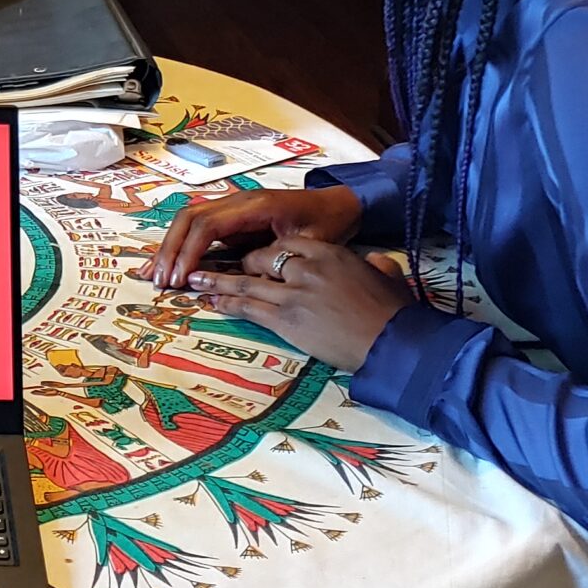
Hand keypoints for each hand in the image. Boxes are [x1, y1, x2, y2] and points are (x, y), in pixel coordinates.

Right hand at [140, 184, 361, 288]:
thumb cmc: (325, 224)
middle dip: (170, 250)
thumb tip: (246, 276)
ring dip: (169, 247)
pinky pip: (197, 227)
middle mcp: (236, 200)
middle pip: (188, 218)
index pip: (208, 226)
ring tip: (153, 274)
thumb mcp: (308, 245)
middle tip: (159, 281)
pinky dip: (179, 245)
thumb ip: (278, 258)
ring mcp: (231, 206)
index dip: (189, 252)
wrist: (336, 205)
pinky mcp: (230, 217)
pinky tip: (167, 263)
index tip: (180, 279)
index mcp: (254, 205)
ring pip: (187, 220)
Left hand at [190, 237, 418, 372]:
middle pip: (262, 259)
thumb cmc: (394, 312)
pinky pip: (248, 307)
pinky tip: (211, 301)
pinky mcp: (286, 321)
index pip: (287, 244)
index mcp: (329, 253)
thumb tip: (376, 264)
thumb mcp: (386, 277)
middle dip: (240, 264)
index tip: (258, 258)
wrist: (394, 342)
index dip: (268, 251)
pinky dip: (227, 302)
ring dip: (217, 280)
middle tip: (219, 267)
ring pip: (247, 282)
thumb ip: (374, 266)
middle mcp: (307, 268)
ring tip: (193, 278)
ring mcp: (294, 294)